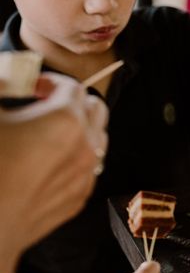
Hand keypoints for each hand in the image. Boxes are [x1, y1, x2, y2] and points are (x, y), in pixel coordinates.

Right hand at [0, 72, 108, 272]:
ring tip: (45, 132)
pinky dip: (73, 158)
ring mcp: (85, 177)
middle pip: (96, 110)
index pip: (72, 87)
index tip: (31, 87)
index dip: (49, 81)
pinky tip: (44, 162)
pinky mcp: (78, 199)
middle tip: (44, 104)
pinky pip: (87, 169)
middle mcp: (85, 148)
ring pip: (96, 141)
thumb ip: (2, 82)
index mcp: (66, 121)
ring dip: (78, 129)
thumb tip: (7, 74)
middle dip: (74, 102)